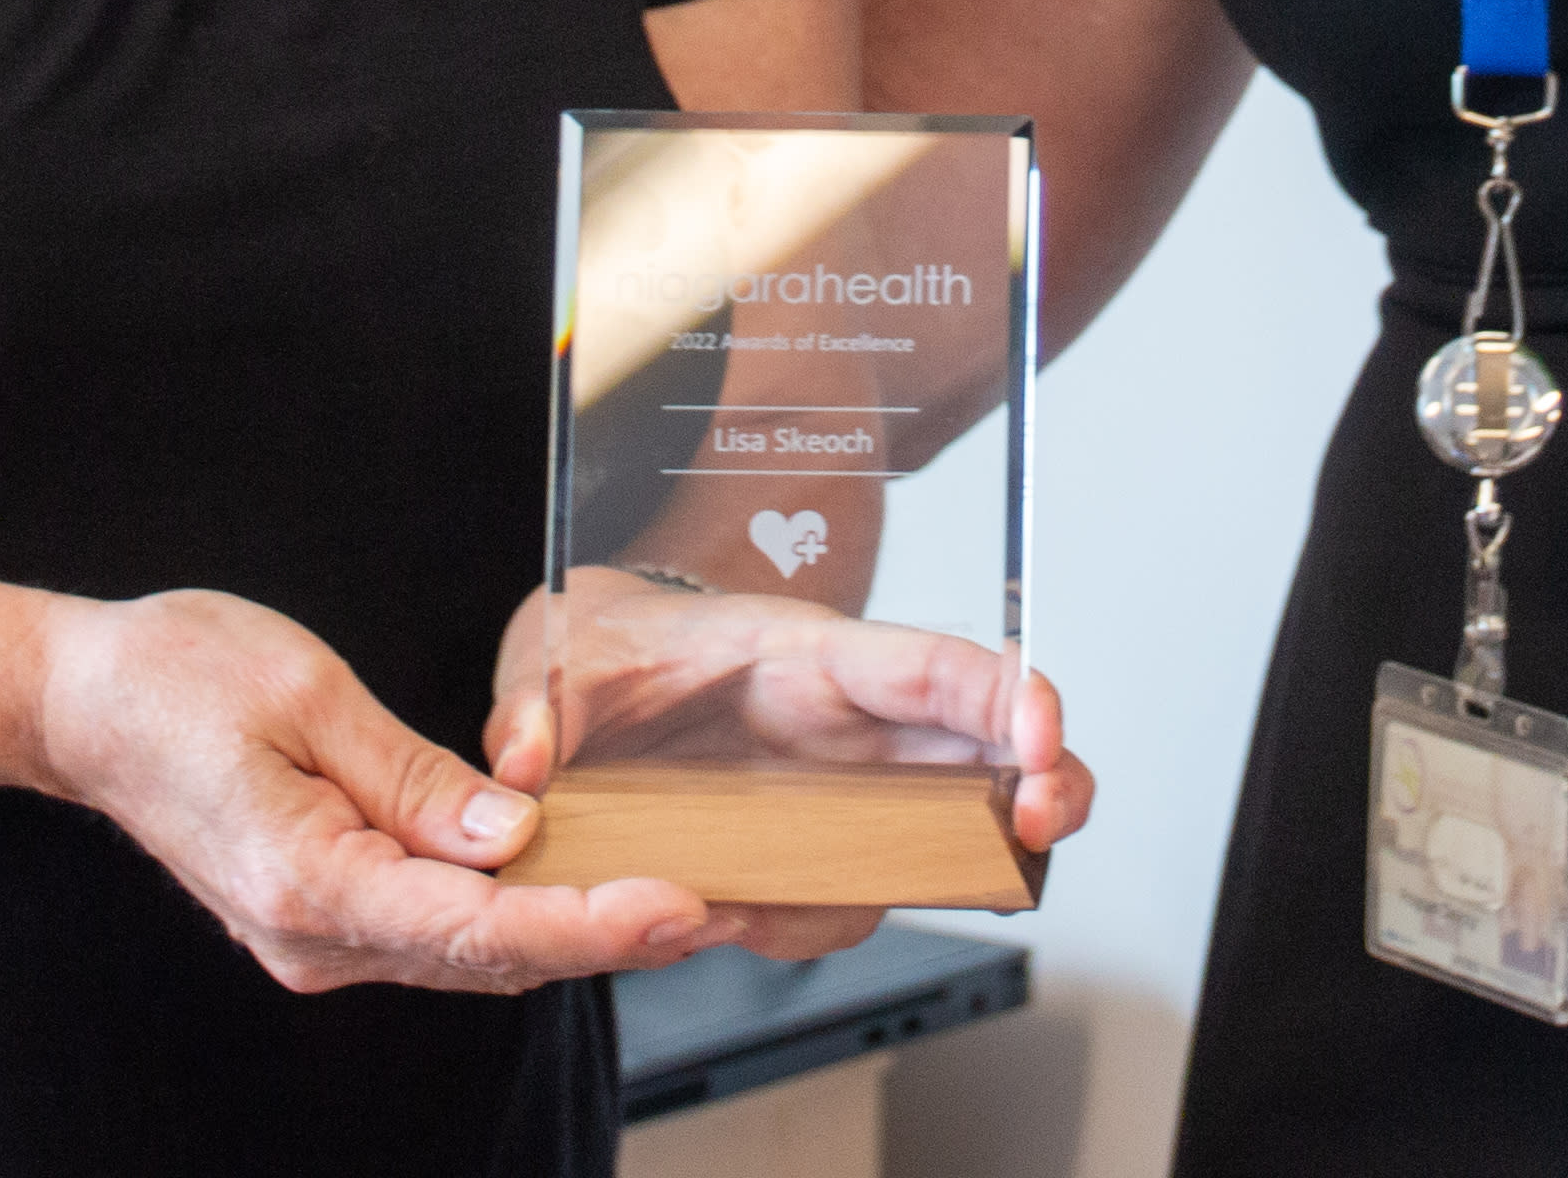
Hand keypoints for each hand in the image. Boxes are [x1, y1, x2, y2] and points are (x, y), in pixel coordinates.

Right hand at [33, 588, 735, 991]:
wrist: (83, 705)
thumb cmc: (180, 678)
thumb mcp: (309, 693)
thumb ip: (417, 778)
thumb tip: (516, 834)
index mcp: (307, 880)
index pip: (475, 922)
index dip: (585, 921)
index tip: (672, 907)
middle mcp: (313, 936)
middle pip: (485, 953)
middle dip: (602, 933)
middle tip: (712, 906)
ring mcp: (315, 939)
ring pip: (466, 952)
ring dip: (567, 931)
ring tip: (674, 904)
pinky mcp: (323, 918)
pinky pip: (435, 931)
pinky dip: (513, 917)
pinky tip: (579, 890)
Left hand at [484, 574, 1098, 962]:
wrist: (594, 671)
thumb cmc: (602, 647)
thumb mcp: (553, 652)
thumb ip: (533, 702)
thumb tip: (521, 765)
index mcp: (806, 656)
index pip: (924, 667)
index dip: (997, 693)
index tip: (1039, 729)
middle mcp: (848, 723)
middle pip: (984, 746)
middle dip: (1042, 783)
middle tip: (1046, 826)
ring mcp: (844, 787)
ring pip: (941, 830)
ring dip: (963, 865)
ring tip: (942, 892)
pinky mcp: (815, 843)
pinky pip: (859, 889)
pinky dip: (843, 912)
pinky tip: (777, 919)